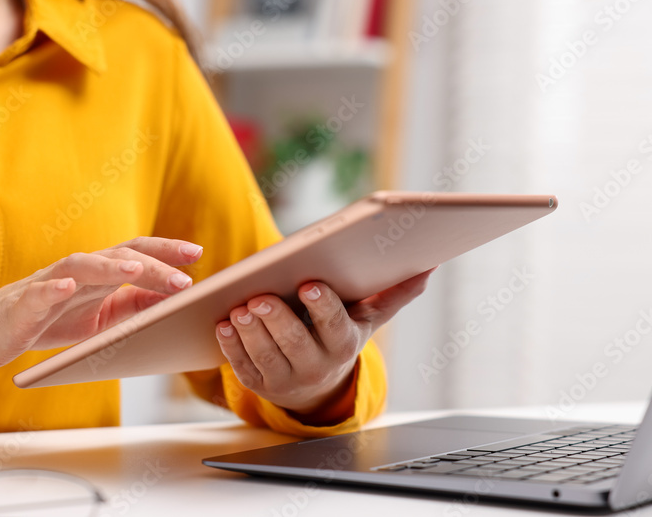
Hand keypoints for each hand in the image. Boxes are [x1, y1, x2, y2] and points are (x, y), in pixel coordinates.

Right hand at [0, 237, 202, 368]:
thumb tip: (173, 299)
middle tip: (184, 279)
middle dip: (152, 265)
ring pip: (83, 265)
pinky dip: (54, 287)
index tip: (198, 253)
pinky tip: (67, 287)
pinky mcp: (27, 302)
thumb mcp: (101, 317)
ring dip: (110, 266)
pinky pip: (41, 291)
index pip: (137, 253)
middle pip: (119, 256)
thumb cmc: (51, 321)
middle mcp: (79, 270)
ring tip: (134, 270)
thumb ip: (133, 305)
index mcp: (99, 274)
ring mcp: (52, 282)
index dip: (166, 251)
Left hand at [215, 268, 436, 414]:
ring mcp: (285, 379)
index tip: (310, 284)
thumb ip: (394, 294)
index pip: (334, 325)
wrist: (317, 384)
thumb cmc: (340, 336)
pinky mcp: (259, 384)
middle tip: (259, 297)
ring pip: (265, 356)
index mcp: (343, 344)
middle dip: (276, 319)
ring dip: (249, 332)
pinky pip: (242, 366)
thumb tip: (428, 266)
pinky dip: (230, 347)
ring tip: (239, 308)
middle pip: (294, 343)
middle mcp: (316, 365)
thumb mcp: (366, 319)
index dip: (322, 306)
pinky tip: (223, 325)